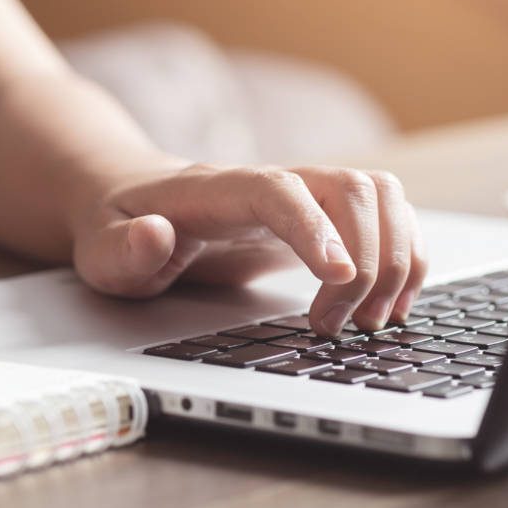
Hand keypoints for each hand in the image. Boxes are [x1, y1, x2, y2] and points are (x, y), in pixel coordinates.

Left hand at [72, 163, 426, 335]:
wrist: (134, 204)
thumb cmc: (121, 228)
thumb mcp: (103, 250)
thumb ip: (124, 249)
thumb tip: (154, 236)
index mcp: (216, 188)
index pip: (278, 190)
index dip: (315, 228)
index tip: (338, 279)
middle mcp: (270, 182)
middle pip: (347, 188)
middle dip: (365, 261)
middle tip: (338, 325)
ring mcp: (301, 195)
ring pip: (378, 196)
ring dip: (395, 257)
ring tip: (371, 320)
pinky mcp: (319, 217)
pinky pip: (386, 216)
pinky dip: (404, 256)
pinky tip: (390, 302)